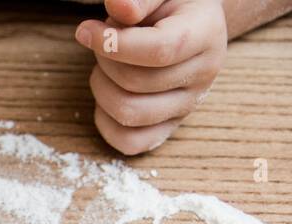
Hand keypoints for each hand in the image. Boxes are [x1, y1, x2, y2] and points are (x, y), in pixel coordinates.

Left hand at [76, 0, 228, 154]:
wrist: (186, 22)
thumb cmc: (168, 5)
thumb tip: (118, 8)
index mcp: (206, 33)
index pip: (159, 50)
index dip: (113, 44)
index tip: (85, 30)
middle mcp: (204, 73)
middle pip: (136, 83)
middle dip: (104, 60)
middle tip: (101, 41)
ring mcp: (188, 105)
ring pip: (129, 114)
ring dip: (102, 88)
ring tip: (105, 65)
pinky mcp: (169, 127)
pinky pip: (129, 142)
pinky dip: (105, 122)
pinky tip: (107, 93)